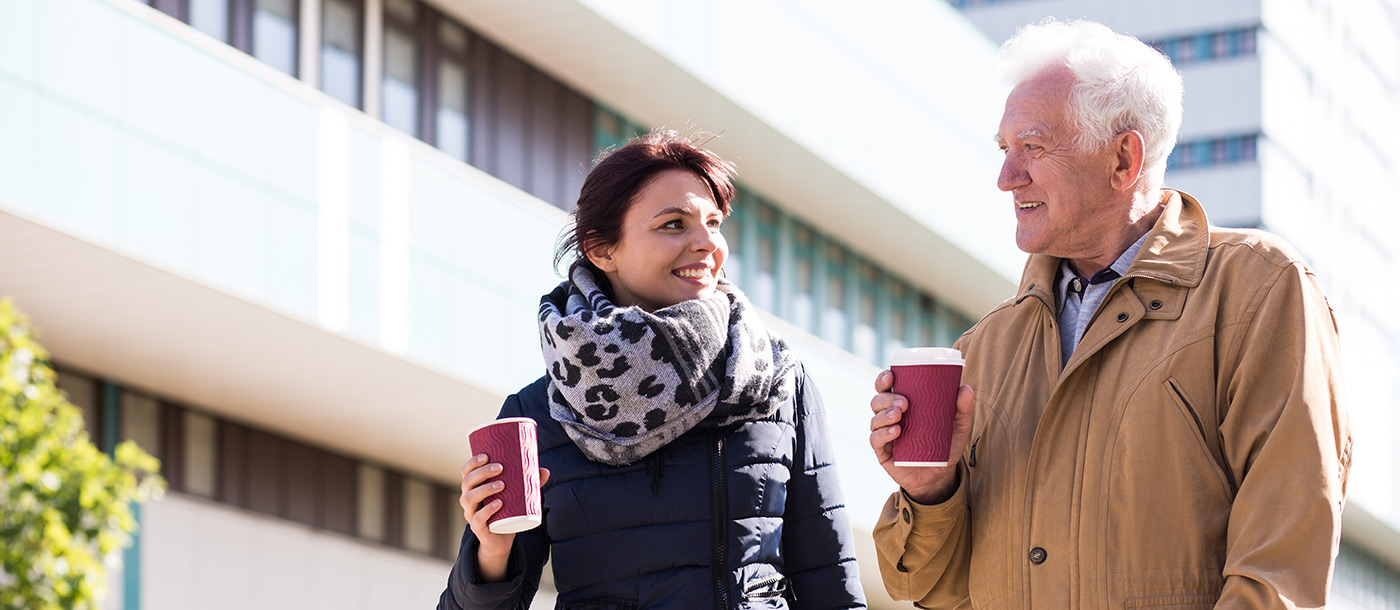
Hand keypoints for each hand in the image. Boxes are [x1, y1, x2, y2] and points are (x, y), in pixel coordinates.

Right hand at [459, 454, 549, 581]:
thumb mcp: (516, 496)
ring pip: (470, 498)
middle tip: (501, 468)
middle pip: (468, 481)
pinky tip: (499, 504)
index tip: (486, 455)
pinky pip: (478, 518)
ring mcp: (471, 513)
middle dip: (483, 472)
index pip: (466, 471)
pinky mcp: (477, 527)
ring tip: (502, 485)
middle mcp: (468, 498)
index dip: (472, 462)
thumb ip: (529, 483)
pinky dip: (488, 510)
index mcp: (474, 487)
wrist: (501, 539)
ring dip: (485, 489)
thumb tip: (546, 471)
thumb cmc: (506, 511)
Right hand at [868, 369, 973, 504]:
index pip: (887, 388)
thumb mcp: (957, 427)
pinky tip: (895, 431)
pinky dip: (883, 434)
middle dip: (887, 398)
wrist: (939, 476)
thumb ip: (962, 409)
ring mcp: (884, 435)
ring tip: (899, 415)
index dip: (884, 379)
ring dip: (884, 414)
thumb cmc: (944, 446)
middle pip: (877, 401)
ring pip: (874, 419)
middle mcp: (889, 417)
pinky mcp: (883, 453)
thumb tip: (966, 389)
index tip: (892, 375)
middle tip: (905, 402)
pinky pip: (875, 440)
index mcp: (902, 405)